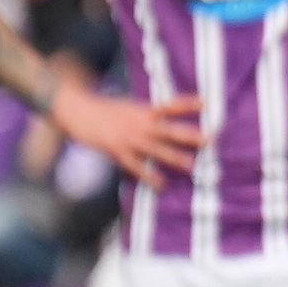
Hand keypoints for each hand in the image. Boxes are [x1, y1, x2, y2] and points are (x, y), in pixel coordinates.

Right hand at [50, 86, 204, 182]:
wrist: (77, 111)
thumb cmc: (105, 109)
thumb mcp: (129, 106)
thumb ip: (148, 113)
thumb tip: (167, 116)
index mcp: (143, 110)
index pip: (170, 105)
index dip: (188, 103)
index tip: (206, 102)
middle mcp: (139, 123)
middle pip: (169, 129)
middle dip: (190, 135)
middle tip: (210, 139)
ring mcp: (129, 138)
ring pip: (157, 150)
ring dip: (176, 158)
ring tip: (194, 166)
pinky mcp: (118, 151)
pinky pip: (137, 167)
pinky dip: (150, 176)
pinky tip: (162, 185)